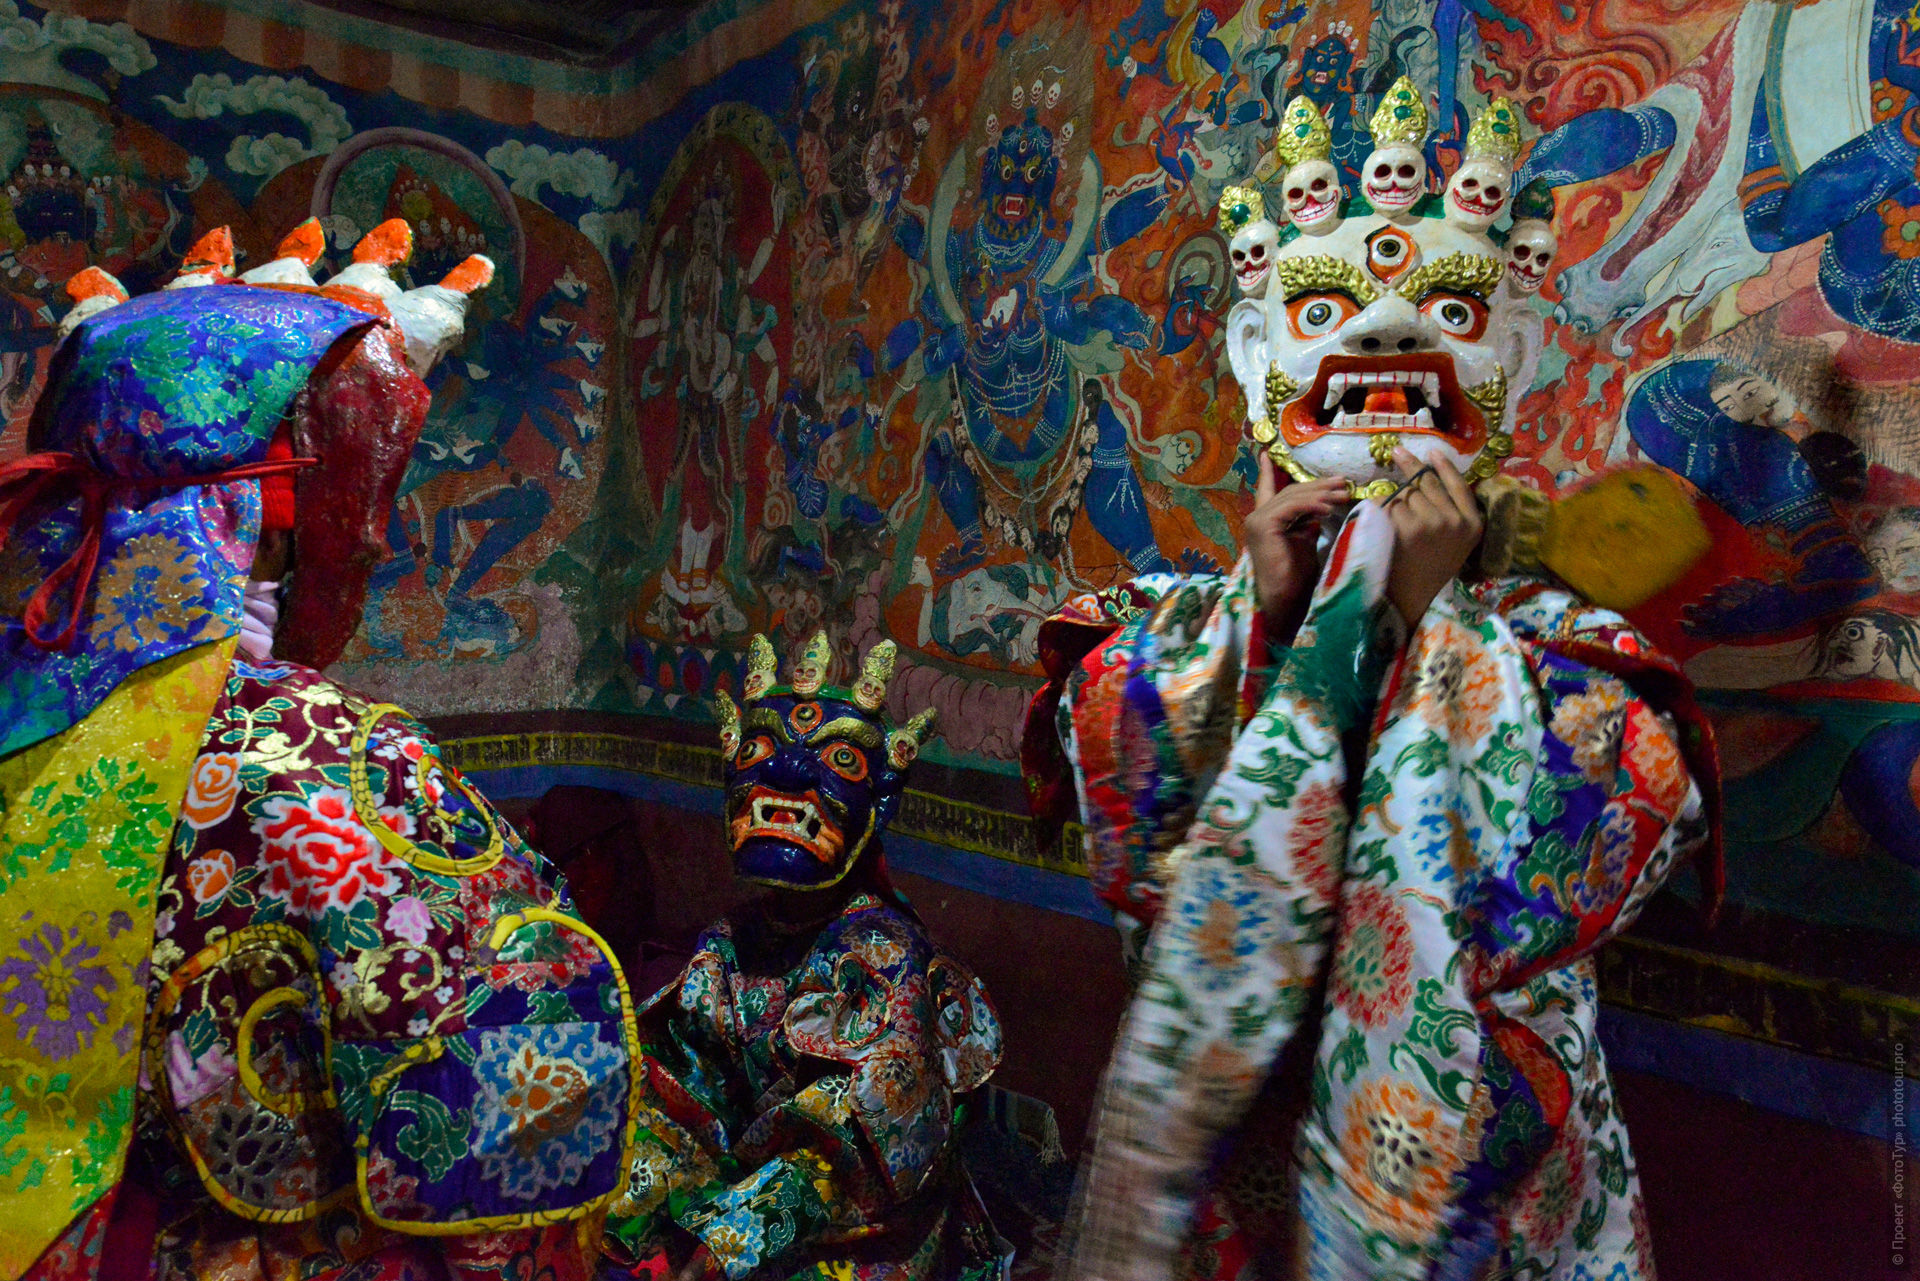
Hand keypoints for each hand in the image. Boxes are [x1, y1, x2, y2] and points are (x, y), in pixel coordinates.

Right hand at [1245, 453, 1348, 635]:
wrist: (1284, 600)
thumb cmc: (1296, 578)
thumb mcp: (1304, 542)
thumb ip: (1307, 522)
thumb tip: (1324, 505)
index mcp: (1266, 521)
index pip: (1266, 490)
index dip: (1267, 471)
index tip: (1266, 453)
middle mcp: (1257, 518)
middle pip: (1290, 490)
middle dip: (1319, 485)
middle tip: (1343, 482)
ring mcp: (1257, 521)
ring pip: (1293, 496)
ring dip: (1321, 493)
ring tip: (1343, 493)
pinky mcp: (1263, 526)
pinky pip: (1291, 507)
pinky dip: (1312, 504)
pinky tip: (1329, 508)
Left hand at [1380, 448, 1483, 628]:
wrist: (1410, 598)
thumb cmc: (1429, 570)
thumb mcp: (1454, 543)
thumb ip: (1452, 514)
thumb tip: (1430, 476)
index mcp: (1473, 525)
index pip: (1459, 486)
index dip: (1444, 466)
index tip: (1431, 450)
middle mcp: (1455, 521)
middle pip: (1428, 483)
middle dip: (1411, 468)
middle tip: (1397, 453)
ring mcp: (1432, 522)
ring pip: (1406, 493)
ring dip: (1394, 498)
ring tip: (1393, 519)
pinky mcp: (1408, 526)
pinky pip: (1390, 503)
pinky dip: (1381, 508)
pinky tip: (1382, 523)